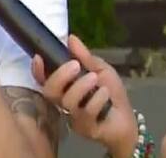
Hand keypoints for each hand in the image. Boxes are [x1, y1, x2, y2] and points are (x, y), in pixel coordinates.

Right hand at [32, 35, 137, 157]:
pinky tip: (106, 94)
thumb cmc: (111, 93)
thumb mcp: (99, 70)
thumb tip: (71, 38)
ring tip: (95, 78)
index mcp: (65, 87)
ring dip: (81, 86)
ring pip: (67, 101)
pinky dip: (97, 99)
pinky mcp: (86, 127)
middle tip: (74, 65)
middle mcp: (64, 102)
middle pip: (50, 91)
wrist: (127, 119)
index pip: (44, 79)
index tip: (39, 57)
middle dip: (60, 75)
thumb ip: (84, 57)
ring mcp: (74, 117)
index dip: (37, 70)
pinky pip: (86, 113)